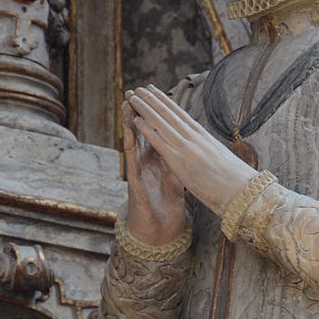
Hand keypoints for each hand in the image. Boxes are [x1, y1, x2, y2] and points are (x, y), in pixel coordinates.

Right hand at [123, 94, 186, 246]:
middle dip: (140, 112)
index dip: (157, 113)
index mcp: (159, 156)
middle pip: (142, 131)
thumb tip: (190, 141)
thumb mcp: (178, 173)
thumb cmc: (166, 200)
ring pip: (133, 142)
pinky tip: (128, 134)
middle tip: (137, 91)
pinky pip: (132, 163)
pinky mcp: (135, 183)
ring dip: (129, 123)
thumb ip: (179, 156)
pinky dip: (130, 147)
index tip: (157, 93)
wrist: (159, 228)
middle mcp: (147, 160)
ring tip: (128, 104)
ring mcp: (139, 170)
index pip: (157, 130)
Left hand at [130, 85, 253, 217]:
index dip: (165, 102)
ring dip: (145, 109)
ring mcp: (186, 147)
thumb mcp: (219, 156)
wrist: (242, 190)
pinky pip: (159, 141)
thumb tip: (204, 146)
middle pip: (168, 113)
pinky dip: (146, 129)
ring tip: (132, 97)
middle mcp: (194, 137)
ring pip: (160, 122)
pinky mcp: (180, 161)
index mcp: (203, 135)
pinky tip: (135, 120)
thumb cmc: (234, 178)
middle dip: (152, 100)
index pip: (180, 114)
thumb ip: (207, 148)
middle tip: (139, 89)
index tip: (154, 91)